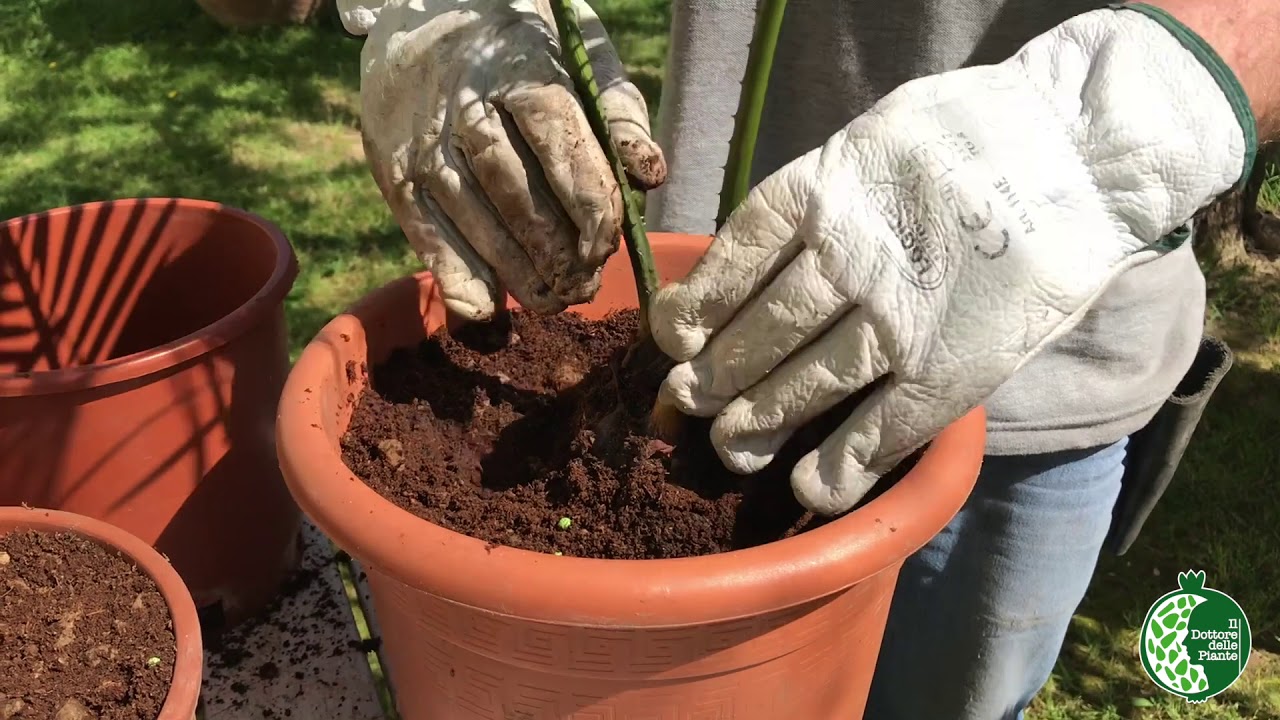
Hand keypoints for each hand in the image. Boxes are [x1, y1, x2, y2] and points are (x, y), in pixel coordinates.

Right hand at [340, 0, 665, 320]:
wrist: (422, 16)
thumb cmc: (523, 47)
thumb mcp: (577, 54)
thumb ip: (618, 113)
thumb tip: (650, 176)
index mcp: (519, 64)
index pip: (557, 140)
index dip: (585, 200)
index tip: (605, 244)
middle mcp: (464, 103)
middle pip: (513, 188)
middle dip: (554, 248)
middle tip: (584, 286)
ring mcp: (423, 140)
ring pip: (472, 216)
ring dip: (514, 270)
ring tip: (552, 300)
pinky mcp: (393, 170)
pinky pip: (424, 230)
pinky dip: (454, 274)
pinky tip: (486, 310)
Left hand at [648, 7, 1250, 514]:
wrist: (1083, 157)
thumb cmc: (975, 141)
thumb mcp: (880, 138)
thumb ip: (824, 191)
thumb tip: (764, 255)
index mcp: (826, 189)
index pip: (739, 254)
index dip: (700, 299)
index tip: (676, 331)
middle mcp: (850, 253)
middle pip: (763, 327)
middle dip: (719, 374)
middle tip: (689, 401)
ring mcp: (899, 314)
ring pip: (808, 380)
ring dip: (762, 421)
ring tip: (732, 445)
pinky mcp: (949, 365)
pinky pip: (881, 426)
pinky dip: (841, 465)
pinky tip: (810, 487)